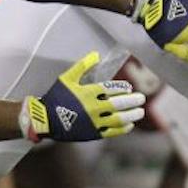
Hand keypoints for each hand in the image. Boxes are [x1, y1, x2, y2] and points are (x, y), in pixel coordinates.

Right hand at [19, 51, 145, 141]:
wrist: (45, 120)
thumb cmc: (56, 97)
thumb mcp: (66, 78)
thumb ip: (82, 66)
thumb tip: (96, 54)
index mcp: (87, 93)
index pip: (111, 89)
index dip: (122, 88)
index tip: (129, 88)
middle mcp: (93, 108)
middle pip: (118, 104)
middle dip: (132, 101)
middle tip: (141, 98)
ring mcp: (93, 122)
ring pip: (118, 119)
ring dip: (131, 115)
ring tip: (140, 112)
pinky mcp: (92, 133)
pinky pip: (111, 132)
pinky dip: (122, 128)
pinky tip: (130, 125)